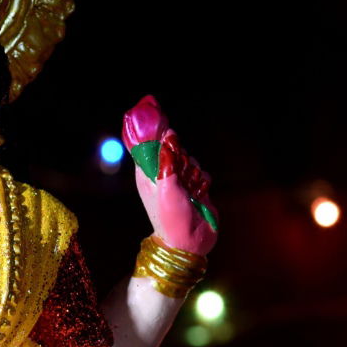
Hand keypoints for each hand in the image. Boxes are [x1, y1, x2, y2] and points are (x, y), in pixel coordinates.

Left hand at [122, 95, 216, 256]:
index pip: (144, 141)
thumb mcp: (165, 188)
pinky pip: (201, 171)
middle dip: (179, 154)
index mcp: (146, 173)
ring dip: (192, 170)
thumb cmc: (170, 218)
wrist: (189, 243)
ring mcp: (178, 179)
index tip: (151, 104)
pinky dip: (202, 180)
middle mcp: (160, 173)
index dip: (149, 124)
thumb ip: (167, 163)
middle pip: (170, 146)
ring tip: (190, 190)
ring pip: (189, 158)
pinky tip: (200, 193)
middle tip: (180, 171)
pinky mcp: (194, 186)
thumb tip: (168, 138)